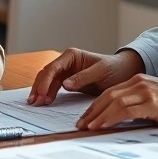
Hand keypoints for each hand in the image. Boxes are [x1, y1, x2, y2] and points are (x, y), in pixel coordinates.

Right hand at [28, 48, 144, 105]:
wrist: (124, 72)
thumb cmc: (114, 69)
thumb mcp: (101, 72)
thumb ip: (83, 77)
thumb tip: (65, 84)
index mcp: (72, 55)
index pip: (53, 68)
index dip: (45, 81)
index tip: (41, 94)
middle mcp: (67, 62)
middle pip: (47, 73)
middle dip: (39, 87)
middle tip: (34, 101)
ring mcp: (67, 71)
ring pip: (48, 80)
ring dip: (41, 91)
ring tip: (35, 103)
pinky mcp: (69, 81)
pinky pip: (54, 86)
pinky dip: (48, 93)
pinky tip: (45, 101)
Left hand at [75, 74, 157, 129]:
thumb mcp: (155, 100)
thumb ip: (139, 104)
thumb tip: (121, 118)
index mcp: (138, 81)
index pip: (110, 92)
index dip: (95, 105)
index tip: (86, 117)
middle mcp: (139, 83)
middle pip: (107, 96)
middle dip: (91, 111)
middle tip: (80, 124)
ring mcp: (145, 91)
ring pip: (113, 102)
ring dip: (98, 115)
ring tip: (87, 127)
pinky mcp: (152, 103)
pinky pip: (125, 110)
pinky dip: (111, 118)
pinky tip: (103, 125)